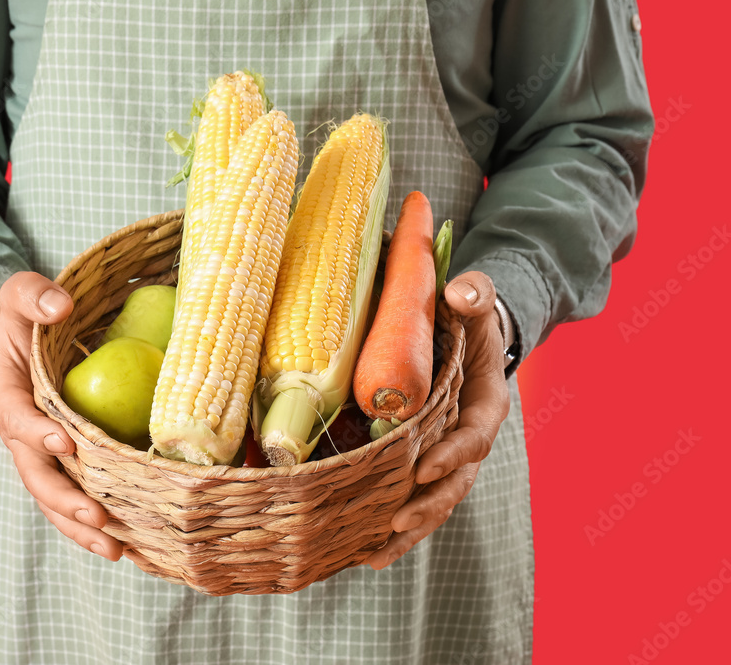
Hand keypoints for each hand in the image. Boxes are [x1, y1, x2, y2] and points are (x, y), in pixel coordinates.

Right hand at [0, 271, 122, 560]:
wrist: (17, 337)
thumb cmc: (23, 314)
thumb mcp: (21, 292)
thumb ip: (34, 295)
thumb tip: (59, 307)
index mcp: (4, 392)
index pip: (16, 417)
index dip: (37, 433)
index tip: (66, 444)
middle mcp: (18, 431)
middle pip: (36, 474)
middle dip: (65, 501)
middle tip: (99, 518)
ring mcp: (38, 451)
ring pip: (53, 496)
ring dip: (80, 526)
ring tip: (116, 549)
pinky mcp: (59, 460)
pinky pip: (73, 494)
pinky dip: (92, 522)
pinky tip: (126, 542)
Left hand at [367, 271, 509, 568]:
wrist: (465, 334)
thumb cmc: (468, 318)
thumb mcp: (475, 302)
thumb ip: (474, 295)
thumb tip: (462, 292)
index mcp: (485, 406)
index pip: (472, 438)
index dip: (451, 456)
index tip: (423, 469)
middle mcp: (468, 440)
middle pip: (453, 484)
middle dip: (425, 507)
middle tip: (394, 524)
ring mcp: (446, 456)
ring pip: (432, 501)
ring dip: (407, 530)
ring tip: (375, 555)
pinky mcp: (423, 462)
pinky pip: (411, 497)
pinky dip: (392, 525)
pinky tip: (364, 549)